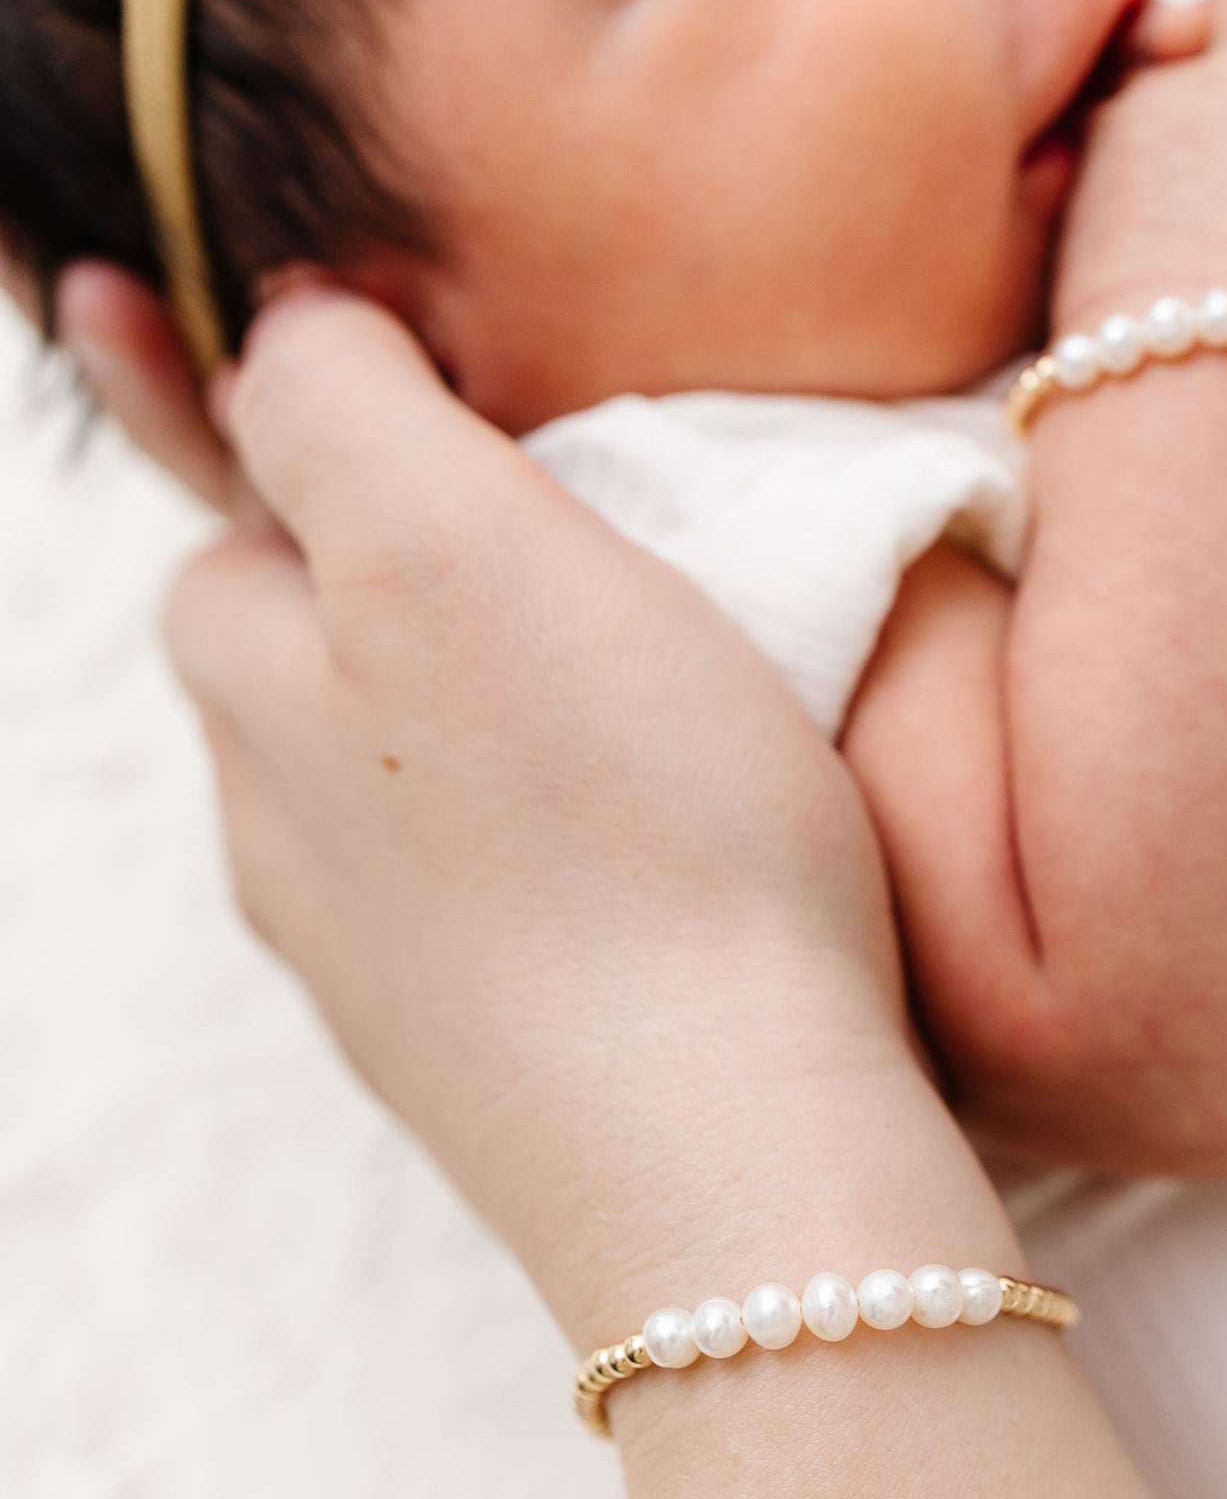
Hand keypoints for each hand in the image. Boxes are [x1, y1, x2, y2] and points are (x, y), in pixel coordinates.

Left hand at [165, 290, 938, 1345]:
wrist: (734, 1159)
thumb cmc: (629, 831)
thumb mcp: (454, 543)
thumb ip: (329, 408)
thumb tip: (269, 339)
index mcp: (258, 692)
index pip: (219, 512)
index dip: (253, 411)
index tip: (318, 353)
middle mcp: (286, 837)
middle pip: (287, 655)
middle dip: (360, 568)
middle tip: (506, 510)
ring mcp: (384, 967)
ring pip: (382, 781)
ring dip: (450, 704)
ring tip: (583, 667)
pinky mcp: (492, 1054)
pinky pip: (478, 894)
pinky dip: (525, 832)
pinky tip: (621, 835)